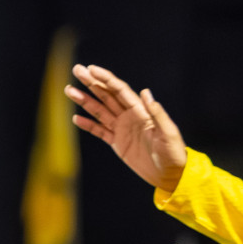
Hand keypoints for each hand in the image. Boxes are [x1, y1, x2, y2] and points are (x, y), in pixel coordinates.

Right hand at [65, 64, 187, 190]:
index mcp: (140, 111)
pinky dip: (88, 124)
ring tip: (69, 90)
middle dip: (91, 82)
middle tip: (77, 70)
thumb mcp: (168, 133)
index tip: (91, 69)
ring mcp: (122, 129)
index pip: (119, 90)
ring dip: (84, 100)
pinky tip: (76, 118)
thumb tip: (145, 92)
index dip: (105, 79)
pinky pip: (99, 131)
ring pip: (99, 110)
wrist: (169, 174)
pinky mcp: (117, 142)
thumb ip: (156, 113)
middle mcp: (129, 116)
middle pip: (106, 95)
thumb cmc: (173, 152)